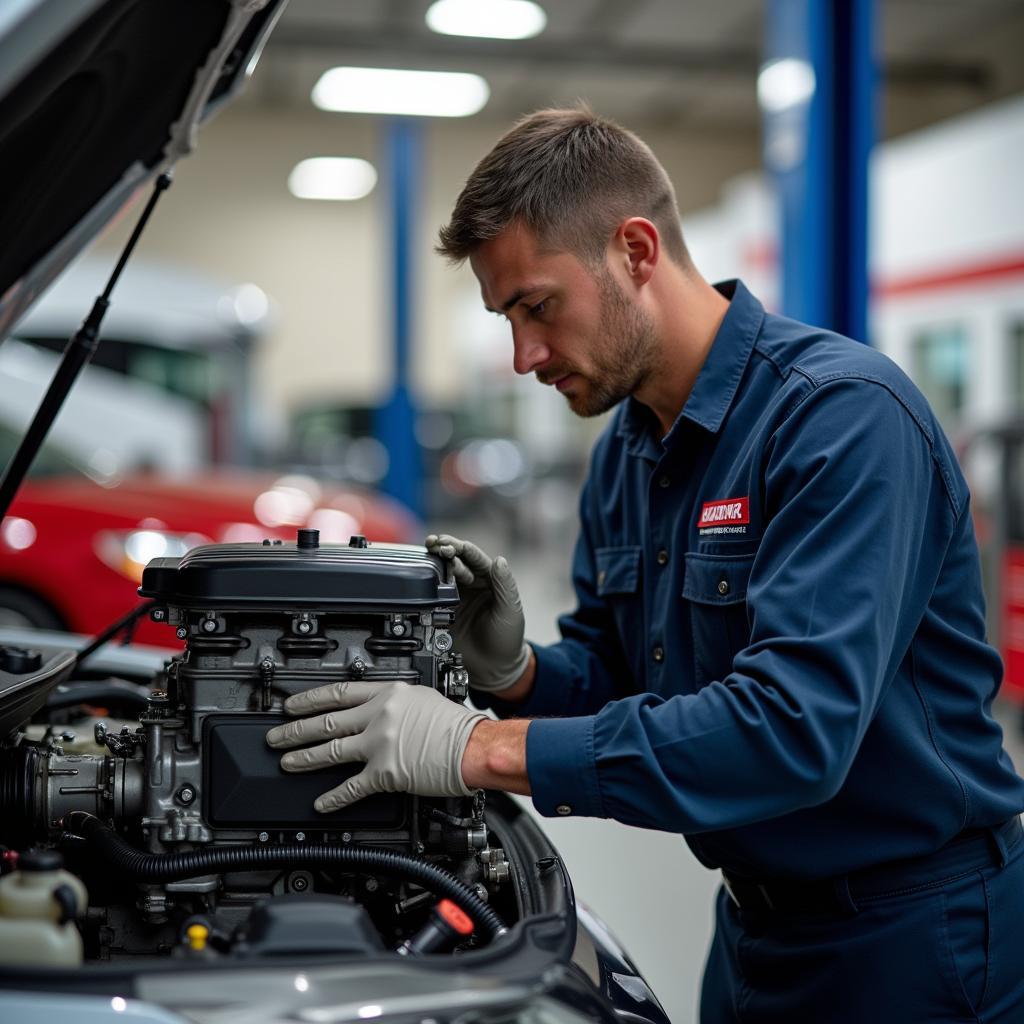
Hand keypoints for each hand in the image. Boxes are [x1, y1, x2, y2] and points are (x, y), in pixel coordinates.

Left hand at [265, 681, 486, 811]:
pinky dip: (333, 796)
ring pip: (331, 750)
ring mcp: (379, 744)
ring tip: (286, 762)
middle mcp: (379, 716)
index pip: (337, 693)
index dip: (309, 700)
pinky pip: (351, 786)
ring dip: (304, 758)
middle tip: (276, 736)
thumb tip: (374, 709)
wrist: (472, 747)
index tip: (291, 705)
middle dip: (296, 730)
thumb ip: (392, 702)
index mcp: (387, 694)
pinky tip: (320, 802)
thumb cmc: (455, 724)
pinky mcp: (385, 773)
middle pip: (327, 722)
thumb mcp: (420, 698)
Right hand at [425, 533, 529, 692]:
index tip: (454, 545)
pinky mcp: (441, 610)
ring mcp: (455, 596)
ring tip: (427, 551)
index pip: (476, 559)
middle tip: (435, 544)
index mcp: (490, 580)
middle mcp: (471, 583)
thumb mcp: (510, 611)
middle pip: (456, 560)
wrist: (492, 669)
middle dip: (446, 550)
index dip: (465, 550)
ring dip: (434, 561)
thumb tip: (499, 560)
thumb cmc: (507, 639)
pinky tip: (420, 573)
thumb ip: (505, 585)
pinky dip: (425, 582)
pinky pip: (431, 593)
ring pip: (442, 572)